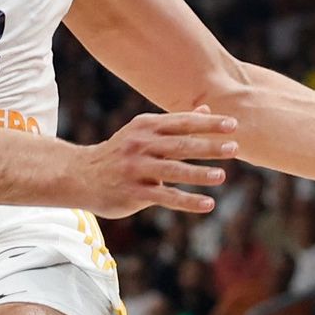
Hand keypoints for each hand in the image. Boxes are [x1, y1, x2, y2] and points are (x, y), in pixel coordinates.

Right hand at [73, 112, 238, 218]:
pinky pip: (165, 197)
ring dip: (199, 173)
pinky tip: (208, 204)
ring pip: (173, 171)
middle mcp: (140, 145)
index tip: (232, 125)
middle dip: (208, 146)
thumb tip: (207, 110)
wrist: (81, 175)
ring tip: (222, 176)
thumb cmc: (120, 152)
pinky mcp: (134, 192)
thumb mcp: (143, 132)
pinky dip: (187, 201)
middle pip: (180, 144)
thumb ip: (175, 123)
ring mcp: (136, 169)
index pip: (182, 122)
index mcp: (145, 126)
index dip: (208, 124)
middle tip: (234, 148)